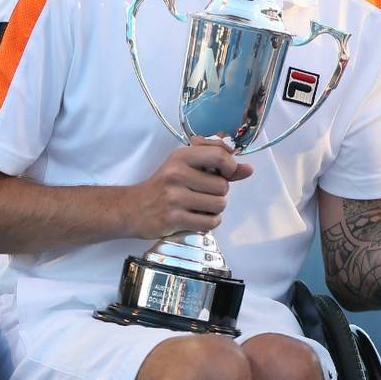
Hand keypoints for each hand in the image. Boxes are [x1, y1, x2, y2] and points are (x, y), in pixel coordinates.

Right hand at [125, 136, 254, 238]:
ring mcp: (174, 197)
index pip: (220, 156)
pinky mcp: (173, 218)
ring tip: (200, 207)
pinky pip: (210, 222)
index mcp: (181, 156)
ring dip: (215, 210)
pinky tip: (196, 218)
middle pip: (223, 186)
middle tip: (203, 194)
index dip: (231, 167)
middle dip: (219, 193)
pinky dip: (209, 223)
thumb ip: (218, 166)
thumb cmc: (164, 186)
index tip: (225, 174)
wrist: (131, 209)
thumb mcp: (186, 167)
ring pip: (219, 205)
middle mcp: (177, 174)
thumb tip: (249, 169)